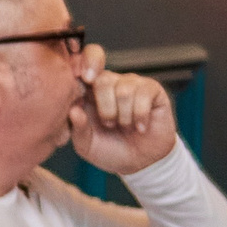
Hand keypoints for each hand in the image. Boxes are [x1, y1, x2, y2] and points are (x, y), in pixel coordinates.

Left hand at [65, 61, 175, 176]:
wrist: (140, 162)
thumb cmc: (110, 149)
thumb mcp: (87, 145)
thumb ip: (78, 128)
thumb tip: (73, 110)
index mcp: (89, 91)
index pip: (84, 63)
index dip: (85, 65)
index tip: (86, 80)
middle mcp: (111, 82)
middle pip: (103, 79)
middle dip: (105, 109)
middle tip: (109, 125)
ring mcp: (132, 84)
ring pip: (123, 90)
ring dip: (123, 116)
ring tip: (126, 127)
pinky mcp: (152, 90)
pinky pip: (143, 94)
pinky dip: (140, 116)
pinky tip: (141, 127)